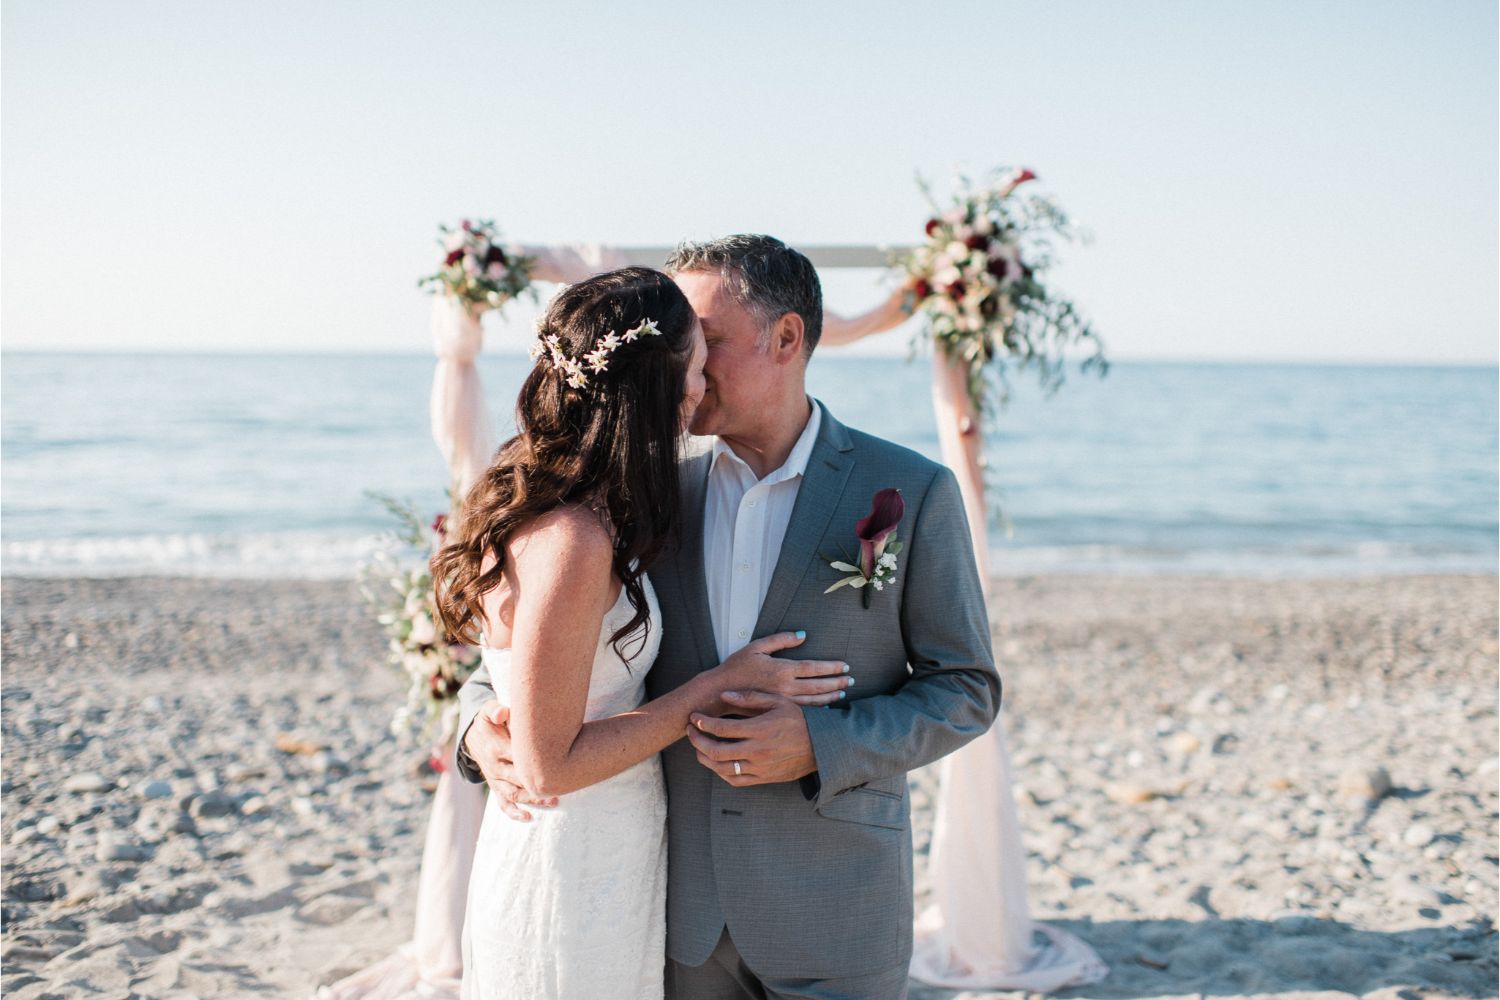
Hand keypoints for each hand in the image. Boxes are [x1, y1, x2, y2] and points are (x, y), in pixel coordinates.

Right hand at [464, 702, 557, 820]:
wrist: (473, 736)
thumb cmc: (488, 721)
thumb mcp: (487, 711)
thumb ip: (494, 710)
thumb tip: (502, 712)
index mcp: (496, 748)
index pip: (518, 756)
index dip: (534, 761)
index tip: (556, 762)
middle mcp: (495, 767)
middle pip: (519, 779)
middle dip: (538, 784)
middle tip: (561, 786)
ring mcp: (495, 780)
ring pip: (514, 794)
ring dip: (533, 800)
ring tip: (554, 802)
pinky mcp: (496, 787)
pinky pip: (503, 804)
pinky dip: (514, 813)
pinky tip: (528, 818)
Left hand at [685, 690, 817, 786]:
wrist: (822, 746)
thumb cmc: (800, 720)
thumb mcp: (778, 701)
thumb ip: (750, 697)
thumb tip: (725, 695)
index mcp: (759, 729)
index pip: (721, 728)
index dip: (702, 723)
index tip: (694, 717)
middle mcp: (757, 751)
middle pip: (715, 750)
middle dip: (697, 740)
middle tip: (691, 731)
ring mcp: (759, 768)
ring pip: (721, 768)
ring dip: (704, 757)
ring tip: (698, 747)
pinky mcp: (763, 778)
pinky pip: (735, 780)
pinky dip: (720, 772)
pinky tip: (715, 762)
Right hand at [706, 631, 851, 707]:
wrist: (719, 692)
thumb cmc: (736, 668)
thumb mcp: (757, 647)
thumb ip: (781, 640)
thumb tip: (803, 635)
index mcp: (782, 670)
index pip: (814, 668)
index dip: (832, 668)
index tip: (845, 666)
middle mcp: (785, 687)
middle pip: (818, 685)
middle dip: (837, 682)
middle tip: (851, 680)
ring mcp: (782, 702)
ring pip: (814, 700)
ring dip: (830, 696)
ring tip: (843, 692)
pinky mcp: (777, 711)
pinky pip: (802, 711)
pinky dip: (817, 709)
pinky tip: (825, 706)